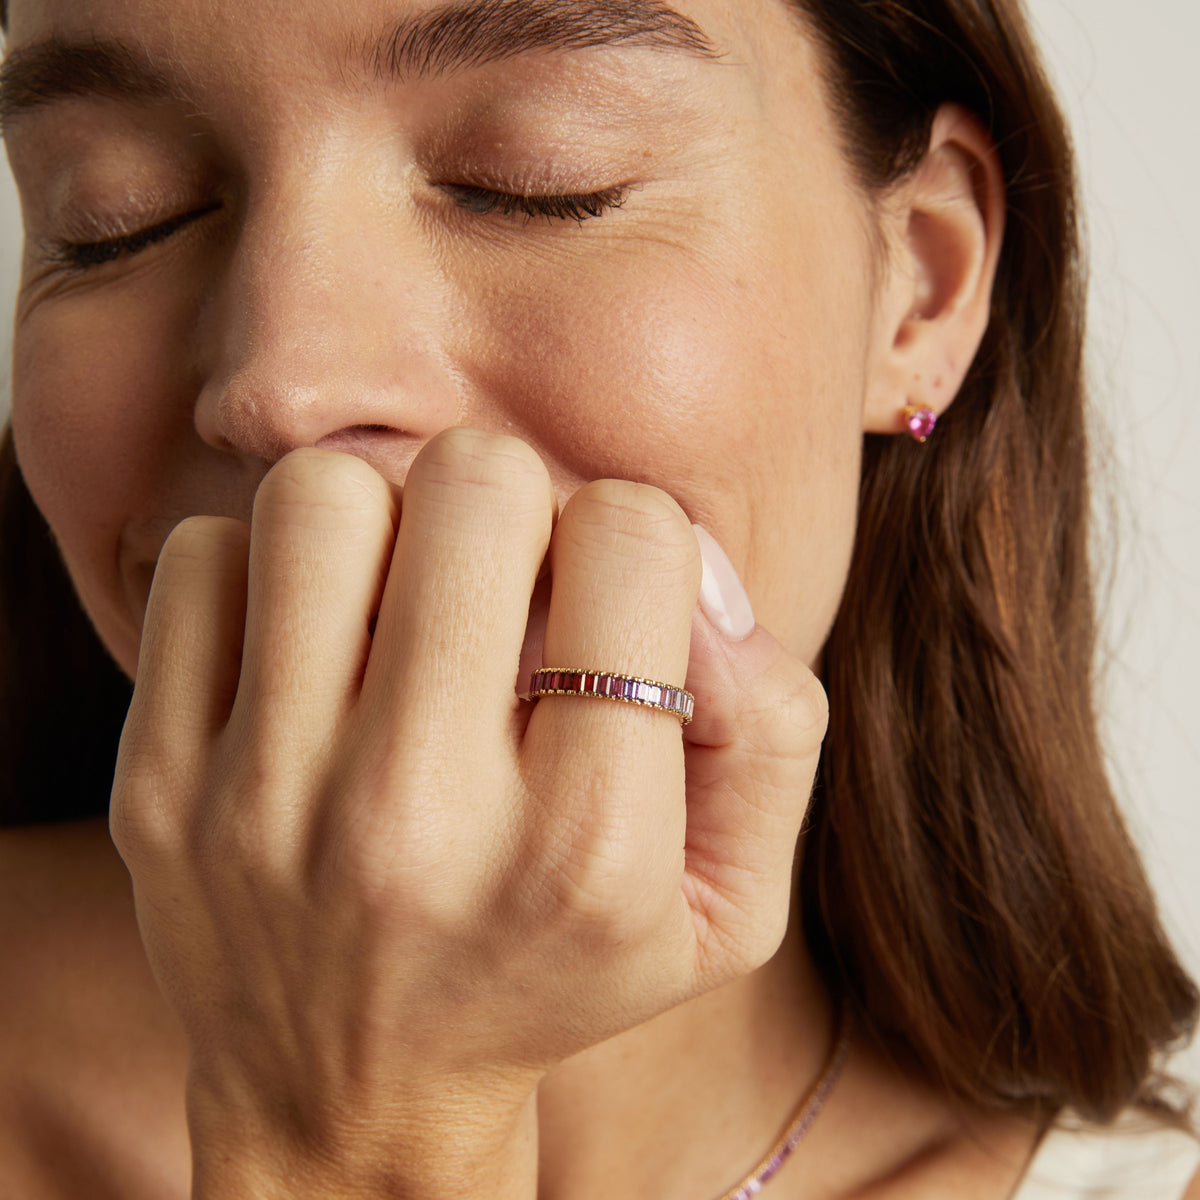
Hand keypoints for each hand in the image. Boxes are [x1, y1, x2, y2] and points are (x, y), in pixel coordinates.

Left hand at [109, 428, 827, 1197]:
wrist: (352, 1100)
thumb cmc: (559, 973)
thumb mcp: (728, 901)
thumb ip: (771, 725)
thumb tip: (692, 564)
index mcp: (586, 847)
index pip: (631, 537)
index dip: (639, 537)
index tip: (608, 606)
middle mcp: (417, 819)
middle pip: (474, 483)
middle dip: (513, 506)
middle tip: (504, 584)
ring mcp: (265, 800)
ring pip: (325, 494)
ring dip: (385, 518)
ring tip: (404, 601)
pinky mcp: (157, 782)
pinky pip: (201, 558)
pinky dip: (268, 571)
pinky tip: (310, 648)